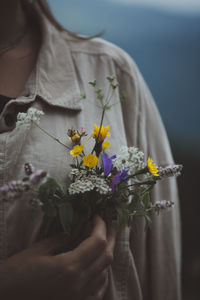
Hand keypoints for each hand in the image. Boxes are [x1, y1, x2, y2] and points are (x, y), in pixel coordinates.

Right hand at [0, 216, 115, 299]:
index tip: (96, 216)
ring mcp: (80, 298)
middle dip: (109, 237)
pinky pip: (98, 290)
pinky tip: (96, 266)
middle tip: (107, 224)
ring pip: (105, 273)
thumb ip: (63, 238)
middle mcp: (79, 284)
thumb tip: (80, 226)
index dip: (100, 226)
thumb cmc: (16, 274)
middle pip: (106, 256)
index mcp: (69, 267)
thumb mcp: (38, 251)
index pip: (97, 242)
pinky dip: (101, 274)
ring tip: (101, 241)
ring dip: (105, 254)